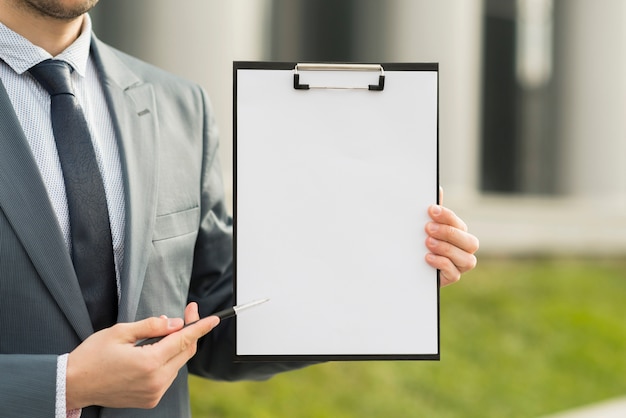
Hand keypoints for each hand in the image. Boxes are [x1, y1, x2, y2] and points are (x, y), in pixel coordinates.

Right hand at [66, 302, 218, 409]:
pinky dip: (168, 362)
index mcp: (149, 362)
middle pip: (185, 352)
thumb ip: (151, 326)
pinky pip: (168, 376)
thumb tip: (174, 323)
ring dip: (177, 348)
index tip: (213, 319)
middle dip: (189, 332)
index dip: (200, 327)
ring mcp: (154, 392)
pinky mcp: (150, 399)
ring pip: (178, 364)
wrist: (73, 385)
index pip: (183, 340)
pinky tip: (155, 353)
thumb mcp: (120, 332)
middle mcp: (155, 380)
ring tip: (163, 335)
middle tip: (186, 314)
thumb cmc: (92, 357)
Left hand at [425, 190, 478, 286]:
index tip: (431, 210)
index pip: (458, 223)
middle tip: (428, 228)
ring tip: (428, 243)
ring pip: (466, 259)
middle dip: (449, 233)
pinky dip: (442, 264)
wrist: (409, 265)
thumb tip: (437, 189)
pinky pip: (454, 274)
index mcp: (459, 233)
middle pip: (470, 242)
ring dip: (446, 249)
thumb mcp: (423, 226)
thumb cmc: (420, 242)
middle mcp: (464, 249)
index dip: (447, 216)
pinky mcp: (451, 277)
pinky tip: (428, 257)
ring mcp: (460, 265)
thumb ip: (432, 212)